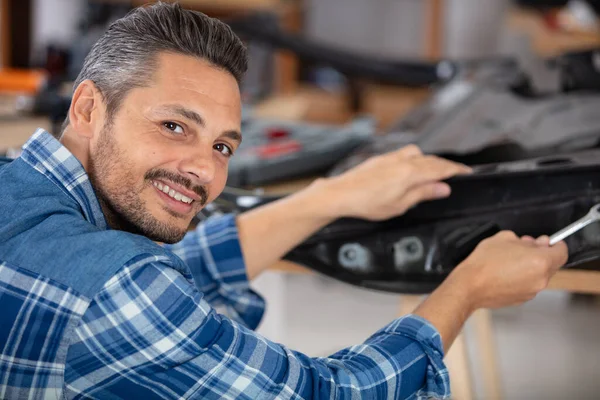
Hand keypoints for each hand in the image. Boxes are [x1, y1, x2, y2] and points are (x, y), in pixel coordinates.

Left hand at [321, 145, 470, 220]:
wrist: (339, 194)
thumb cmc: (366, 203)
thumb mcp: (399, 205)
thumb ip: (422, 193)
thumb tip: (442, 187)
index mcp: (410, 172)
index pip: (441, 168)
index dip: (456, 170)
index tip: (467, 172)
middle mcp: (401, 160)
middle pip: (431, 160)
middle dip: (446, 166)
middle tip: (456, 173)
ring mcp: (390, 157)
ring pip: (417, 154)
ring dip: (429, 160)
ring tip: (434, 172)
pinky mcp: (380, 159)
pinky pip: (404, 154)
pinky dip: (414, 159)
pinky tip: (410, 169)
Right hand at [448, 231, 568, 310]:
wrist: (469, 286)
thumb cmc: (484, 263)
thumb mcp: (504, 238)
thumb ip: (524, 240)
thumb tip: (532, 244)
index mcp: (541, 262)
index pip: (562, 253)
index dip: (556, 245)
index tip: (550, 242)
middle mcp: (540, 279)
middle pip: (551, 264)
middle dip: (541, 254)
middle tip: (525, 247)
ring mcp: (532, 291)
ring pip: (538, 275)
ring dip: (530, 266)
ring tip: (510, 260)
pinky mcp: (522, 299)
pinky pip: (528, 284)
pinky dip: (522, 278)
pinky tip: (505, 272)